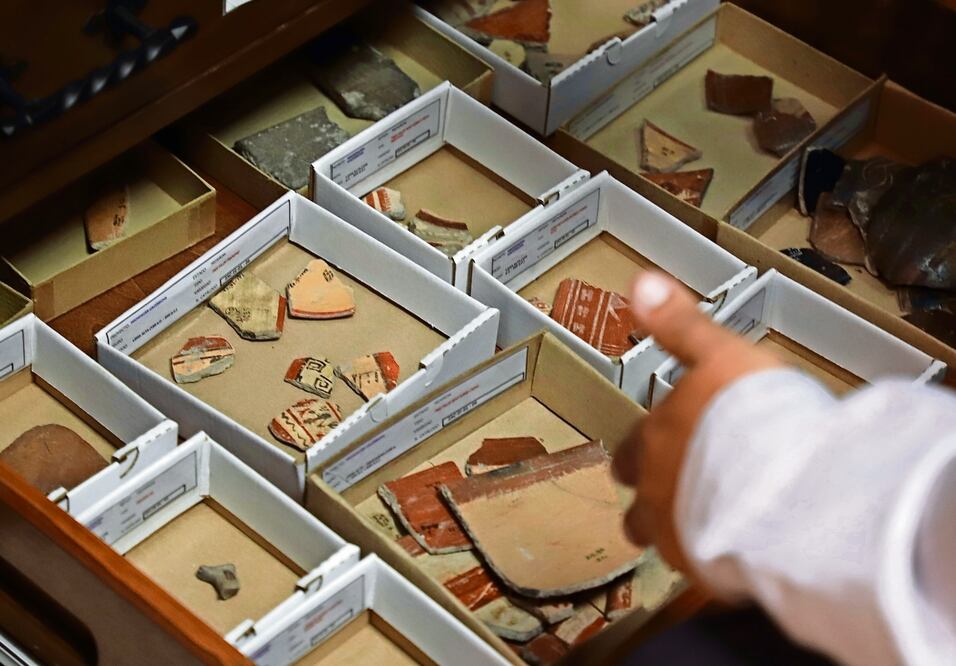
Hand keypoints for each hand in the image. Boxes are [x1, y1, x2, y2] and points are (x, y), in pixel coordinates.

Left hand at [613, 272, 782, 571]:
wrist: (786, 486)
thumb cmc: (755, 416)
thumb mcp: (718, 353)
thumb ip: (679, 326)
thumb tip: (639, 283)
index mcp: (655, 439)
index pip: (631, 449)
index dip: (641, 450)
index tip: (649, 452)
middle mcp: (654, 489)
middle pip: (637, 498)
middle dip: (648, 494)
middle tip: (674, 489)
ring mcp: (677, 533)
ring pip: (660, 537)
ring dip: (674, 529)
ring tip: (703, 524)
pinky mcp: (707, 569)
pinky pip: (700, 567)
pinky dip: (712, 557)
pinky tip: (737, 550)